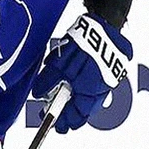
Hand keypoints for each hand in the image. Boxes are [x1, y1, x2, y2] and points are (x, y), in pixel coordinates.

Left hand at [31, 13, 132, 133]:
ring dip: (76, 101)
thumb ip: (49, 80)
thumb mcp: (59, 62)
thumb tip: (38, 94)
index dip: (62, 122)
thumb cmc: (82, 43)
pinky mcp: (110, 75)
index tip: (51, 123)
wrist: (105, 26)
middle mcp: (99, 92)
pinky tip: (75, 85)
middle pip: (82, 111)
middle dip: (67, 113)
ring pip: (89, 100)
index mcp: (88, 92)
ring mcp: (107, 84)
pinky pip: (95, 89)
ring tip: (62, 97)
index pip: (75, 118)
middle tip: (53, 112)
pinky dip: (84, 91)